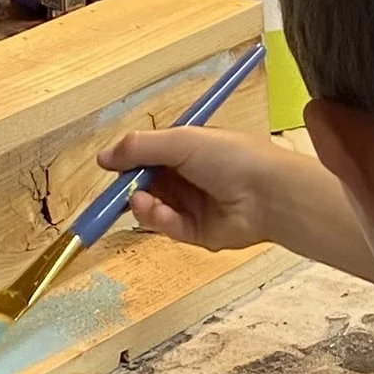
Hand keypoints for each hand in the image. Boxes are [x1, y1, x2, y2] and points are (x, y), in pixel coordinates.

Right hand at [99, 126, 287, 250]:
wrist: (270, 194)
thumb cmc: (233, 157)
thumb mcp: (181, 140)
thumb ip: (140, 147)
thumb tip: (103, 157)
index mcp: (189, 150)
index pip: (149, 156)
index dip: (129, 163)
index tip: (110, 167)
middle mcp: (190, 178)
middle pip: (147, 184)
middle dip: (130, 187)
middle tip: (119, 190)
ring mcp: (194, 206)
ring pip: (153, 208)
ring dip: (142, 204)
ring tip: (140, 199)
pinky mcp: (198, 233)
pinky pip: (169, 228)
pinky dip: (159, 220)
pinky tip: (158, 212)